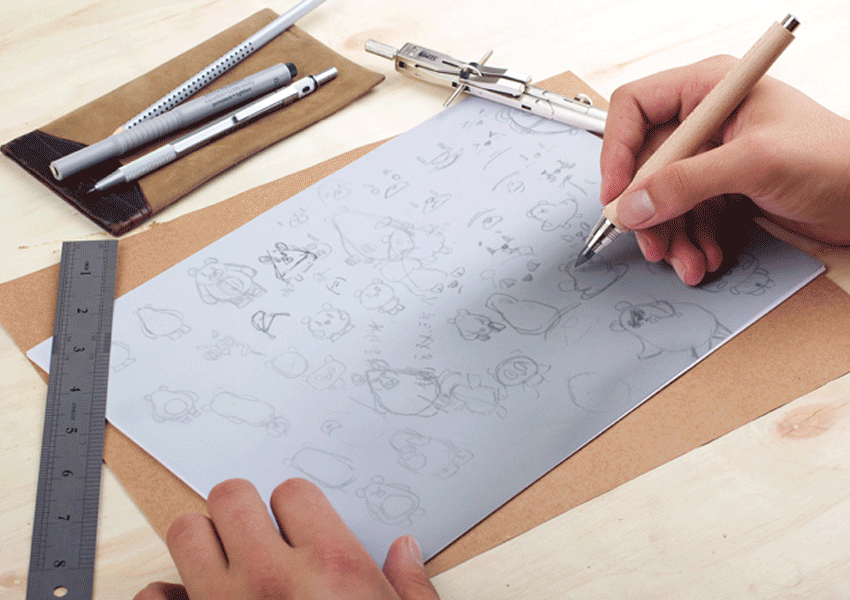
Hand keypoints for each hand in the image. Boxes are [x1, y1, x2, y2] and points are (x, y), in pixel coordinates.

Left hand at [133, 478, 439, 599]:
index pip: (292, 493)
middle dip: (243, 509)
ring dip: (202, 542)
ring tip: (226, 566)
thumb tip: (404, 550)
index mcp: (332, 569)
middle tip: (258, 535)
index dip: (296, 508)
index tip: (300, 528)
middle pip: (231, 497)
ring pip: (186, 533)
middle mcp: (271, 580)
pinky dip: (165, 598)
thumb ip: (410, 588)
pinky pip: (152, 597)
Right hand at [600, 55, 849, 284]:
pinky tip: (707, 256)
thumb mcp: (755, 164)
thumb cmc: (837, 160)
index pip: (635, 109)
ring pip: (661, 197)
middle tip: (651, 242)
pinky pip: (684, 216)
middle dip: (648, 210)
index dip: (617, 151)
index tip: (616, 194)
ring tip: (687, 260)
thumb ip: (688, 182)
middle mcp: (705, 120)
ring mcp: (712, 156)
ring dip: (670, 235)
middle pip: (644, 163)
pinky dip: (690, 241)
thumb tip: (633, 204)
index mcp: (710, 90)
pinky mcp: (721, 188)